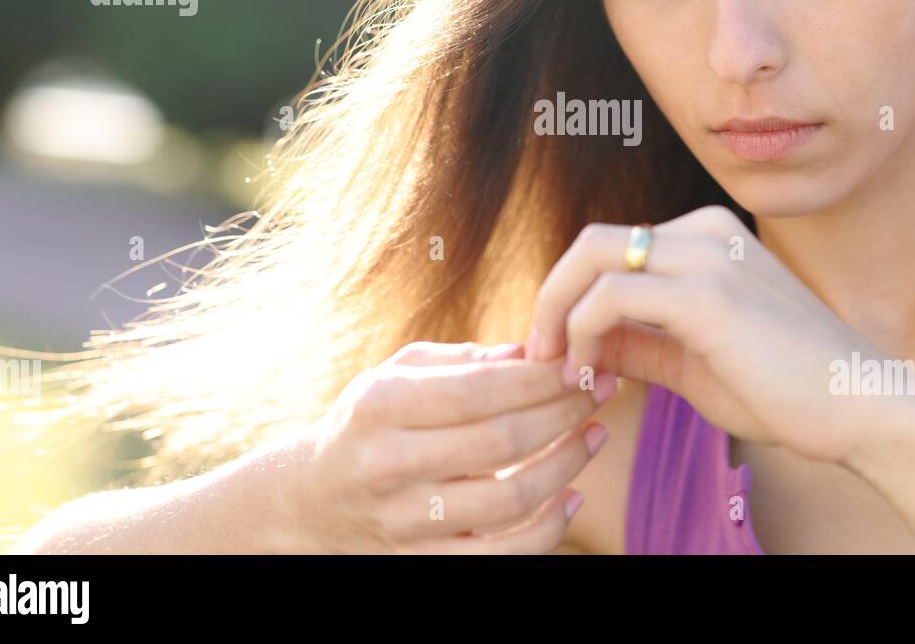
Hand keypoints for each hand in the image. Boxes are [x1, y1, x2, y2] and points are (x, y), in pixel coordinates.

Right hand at [284, 340, 615, 552]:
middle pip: (502, 441)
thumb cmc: (371, 420)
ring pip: (510, 499)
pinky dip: (548, 530)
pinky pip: (502, 556)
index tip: (582, 363)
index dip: (542, 378)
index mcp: (382, 406)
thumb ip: (462, 360)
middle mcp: (390, 464)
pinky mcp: (424, 562)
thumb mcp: (397, 373)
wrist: (313, 498)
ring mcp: (406, 521)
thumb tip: (530, 351)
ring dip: (567, 465)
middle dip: (565, 411)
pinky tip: (572, 497)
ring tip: (594, 434)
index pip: (481, 389)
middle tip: (601, 390)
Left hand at [528, 205, 894, 463]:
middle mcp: (704, 231)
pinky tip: (591, 376)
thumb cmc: (786, 390)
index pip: (610, 250)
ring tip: (560, 373)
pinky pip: (611, 296)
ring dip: (557, 316)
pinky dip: (583, 333)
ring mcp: (707, 256)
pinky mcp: (707, 294)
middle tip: (538, 356)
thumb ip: (639, 343)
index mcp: (707, 236)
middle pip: (591, 243)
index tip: (559, 356)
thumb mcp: (693, 361)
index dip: (570, 300)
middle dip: (551, 298)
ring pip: (591, 257)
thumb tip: (578, 346)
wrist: (862, 408)